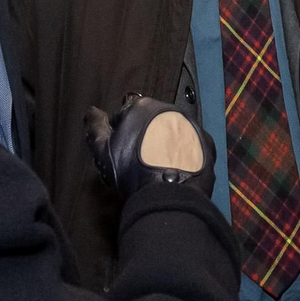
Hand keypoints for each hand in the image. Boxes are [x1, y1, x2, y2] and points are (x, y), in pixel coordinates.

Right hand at [86, 94, 213, 198]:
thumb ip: (94, 127)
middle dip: (144, 137)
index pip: (125, 115)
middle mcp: (171, 110)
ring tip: (157, 169)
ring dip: (165, 145)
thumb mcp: (103, 150)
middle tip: (138, 162)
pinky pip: (191, 147)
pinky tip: (175, 171)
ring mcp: (192, 126)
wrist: (170, 194)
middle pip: (151, 123)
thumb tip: (91, 111)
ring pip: (173, 133)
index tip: (120, 152)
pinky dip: (184, 155)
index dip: (119, 134)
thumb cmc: (133, 171)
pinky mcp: (207, 144)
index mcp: (143, 106)